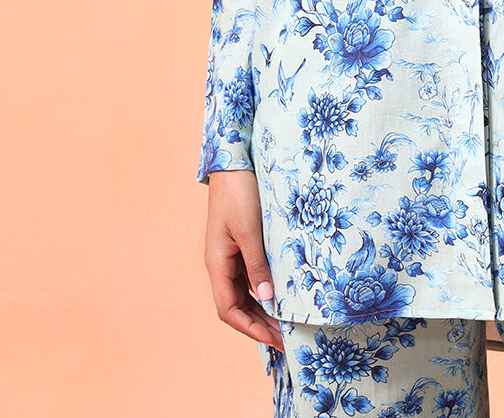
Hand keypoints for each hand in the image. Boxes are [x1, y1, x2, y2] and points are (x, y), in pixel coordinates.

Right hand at [205, 169, 283, 349]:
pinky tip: (280, 294)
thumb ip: (257, 264)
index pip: (228, 309)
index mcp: (217, 263)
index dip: (250, 328)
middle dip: (259, 324)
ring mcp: (230, 254)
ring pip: (244, 292)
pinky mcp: (241, 244)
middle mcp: (221, 263)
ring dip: (262, 308)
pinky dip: (264, 288)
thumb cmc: (239, 193)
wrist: (233, 163)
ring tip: (286, 322)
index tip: (273, 339)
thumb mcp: (250, 230)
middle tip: (285, 337)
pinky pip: (250, 275)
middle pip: (236, 305)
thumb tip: (266, 299)